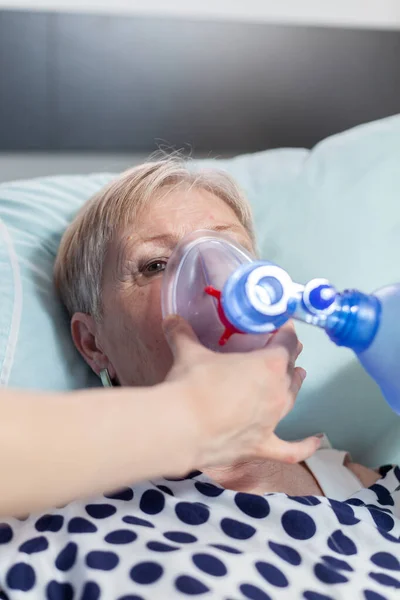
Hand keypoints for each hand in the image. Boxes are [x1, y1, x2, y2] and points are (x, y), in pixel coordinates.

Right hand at [163, 316, 319, 468]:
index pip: (286, 341)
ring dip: (294, 385)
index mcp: (268, 364)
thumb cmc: (191, 385)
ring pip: (292, 398)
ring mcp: (273, 420)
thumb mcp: (188, 353)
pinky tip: (316, 442)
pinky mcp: (262, 446)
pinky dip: (305, 446)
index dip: (285, 331)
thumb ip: (182, 334)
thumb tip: (172, 319)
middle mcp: (277, 391)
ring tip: (298, 374)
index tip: (281, 324)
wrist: (181, 428)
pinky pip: (291, 449)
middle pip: (290, 369)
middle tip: (283, 348)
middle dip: (288, 356)